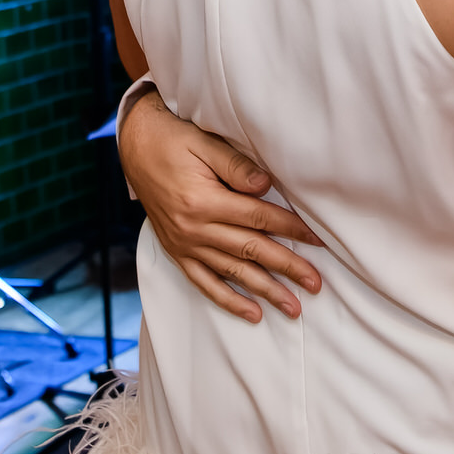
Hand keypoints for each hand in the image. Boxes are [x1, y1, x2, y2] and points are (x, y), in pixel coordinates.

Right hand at [118, 93, 322, 323]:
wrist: (136, 147)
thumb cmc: (174, 140)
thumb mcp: (205, 143)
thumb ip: (236, 166)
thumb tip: (266, 185)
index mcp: (203, 201)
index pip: (258, 218)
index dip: (291, 228)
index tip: (318, 240)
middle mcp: (193, 228)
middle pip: (251, 250)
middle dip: (287, 267)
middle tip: (315, 284)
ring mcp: (184, 244)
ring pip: (232, 272)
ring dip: (264, 291)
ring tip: (292, 307)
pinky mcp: (177, 251)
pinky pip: (204, 282)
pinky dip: (228, 300)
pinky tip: (252, 313)